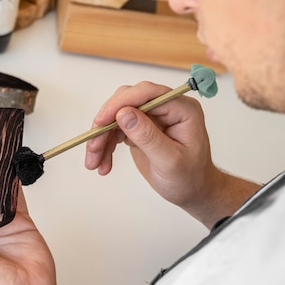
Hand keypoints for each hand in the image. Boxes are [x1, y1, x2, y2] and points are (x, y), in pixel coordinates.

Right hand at [85, 81, 259, 227]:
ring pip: (116, 116)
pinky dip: (105, 145)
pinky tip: (103, 163)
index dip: (121, 103)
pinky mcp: (139, 127)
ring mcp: (151, 117)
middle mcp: (165, 108)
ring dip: (101, 138)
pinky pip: (115, 129)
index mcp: (181, 109)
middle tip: (93, 146)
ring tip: (94, 162)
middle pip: (126, 102)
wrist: (191, 191)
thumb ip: (148, 136)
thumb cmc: (189, 178)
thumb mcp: (170, 161)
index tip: (101, 120)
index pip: (148, 93)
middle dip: (105, 124)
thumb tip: (124, 114)